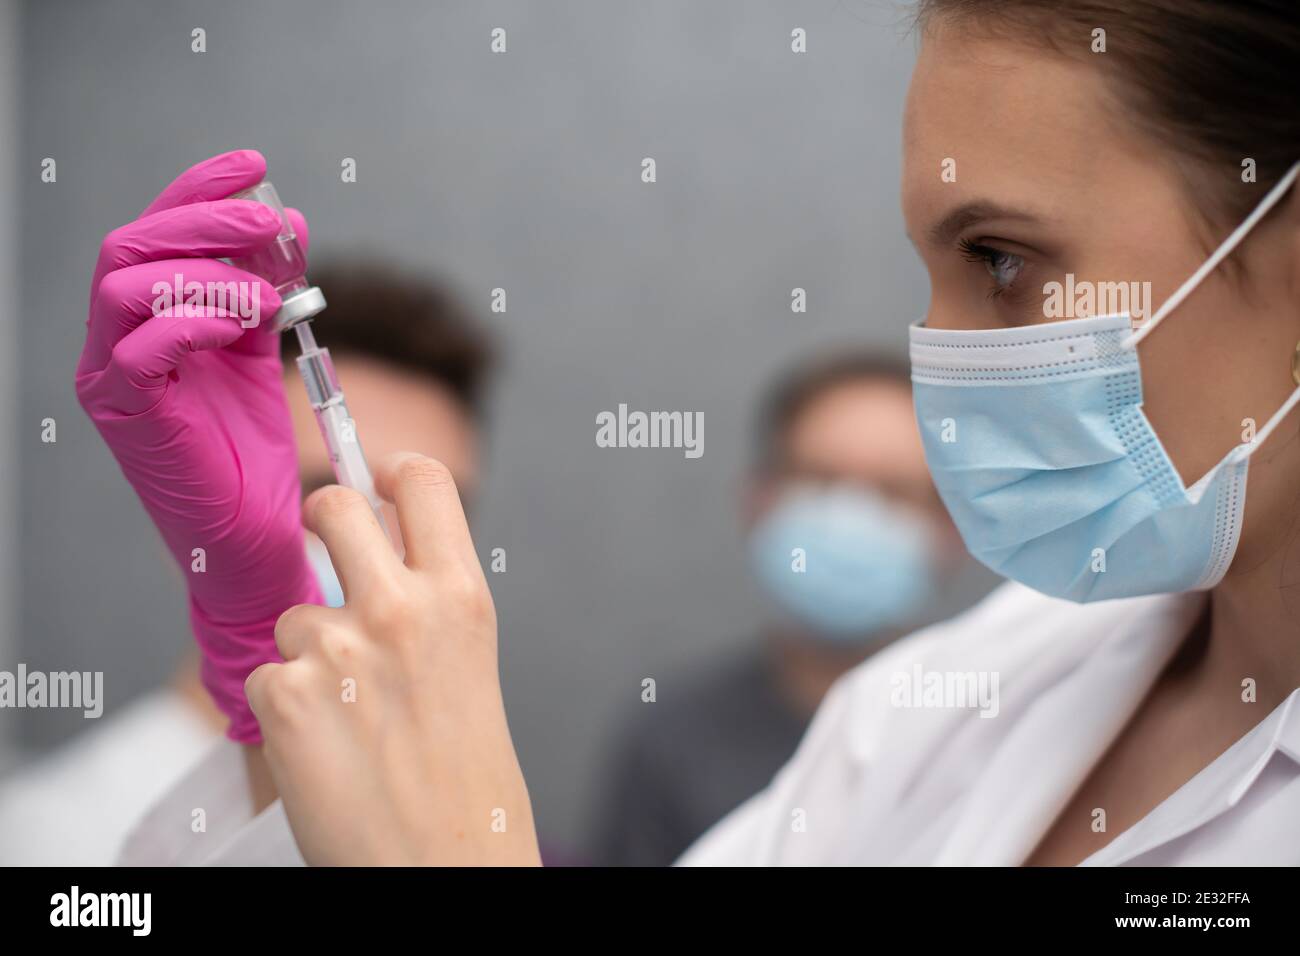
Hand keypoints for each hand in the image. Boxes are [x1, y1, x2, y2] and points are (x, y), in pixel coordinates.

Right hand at [75, 149, 322, 741]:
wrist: (254, 541)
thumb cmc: (254, 455)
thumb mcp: (261, 356)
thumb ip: (266, 292)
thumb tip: (287, 224)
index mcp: (146, 323)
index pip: (156, 235)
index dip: (200, 191)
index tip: (255, 165)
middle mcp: (116, 344)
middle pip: (131, 246)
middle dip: (205, 221)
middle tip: (269, 221)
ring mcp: (113, 378)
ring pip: (127, 283)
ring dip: (205, 267)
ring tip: (268, 287)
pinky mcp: (129, 415)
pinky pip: (142, 346)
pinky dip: (195, 319)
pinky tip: (248, 320)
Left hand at [246, 453, 540, 865]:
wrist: (448, 868)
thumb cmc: (468, 781)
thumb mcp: (471, 665)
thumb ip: (429, 604)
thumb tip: (378, 555)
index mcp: (462, 597)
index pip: (421, 481)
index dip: (389, 473)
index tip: (373, 480)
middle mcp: (401, 608)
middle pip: (334, 506)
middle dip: (321, 518)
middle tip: (320, 542)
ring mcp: (338, 648)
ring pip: (293, 610)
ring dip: (306, 650)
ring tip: (346, 714)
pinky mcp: (286, 696)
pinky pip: (267, 675)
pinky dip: (284, 708)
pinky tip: (323, 746)